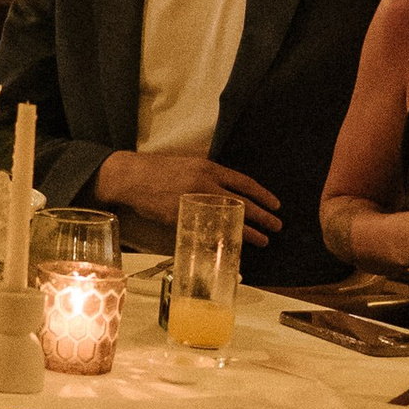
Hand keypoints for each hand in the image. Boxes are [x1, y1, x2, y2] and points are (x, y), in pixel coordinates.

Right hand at [105, 150, 283, 244]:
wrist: (131, 176)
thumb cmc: (158, 170)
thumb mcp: (188, 163)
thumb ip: (208, 174)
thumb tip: (226, 186)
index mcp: (208, 168)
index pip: (243, 182)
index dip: (263, 194)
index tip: (276, 205)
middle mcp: (204, 183)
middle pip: (242, 202)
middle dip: (263, 216)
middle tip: (277, 226)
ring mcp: (194, 202)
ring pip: (229, 219)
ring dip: (249, 231)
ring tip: (263, 240)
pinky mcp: (181, 218)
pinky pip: (207, 231)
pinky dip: (221, 239)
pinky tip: (231, 245)